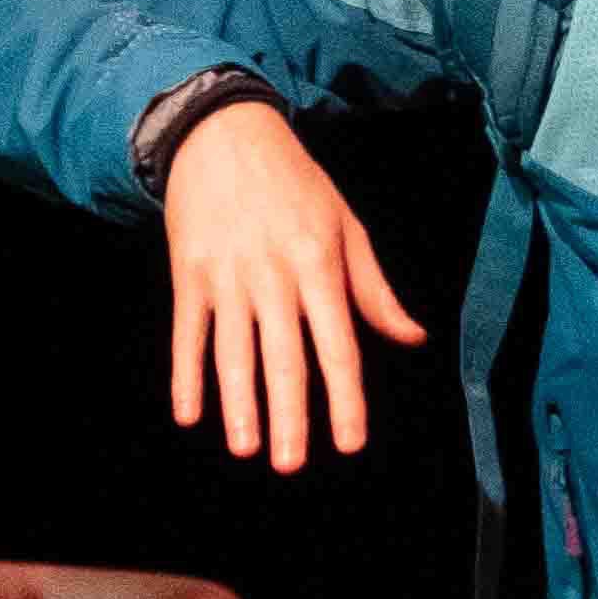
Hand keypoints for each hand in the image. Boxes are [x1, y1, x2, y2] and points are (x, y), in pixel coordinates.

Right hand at [163, 98, 428, 466]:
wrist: (223, 132)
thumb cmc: (295, 182)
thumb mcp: (345, 224)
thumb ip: (374, 289)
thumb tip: (412, 337)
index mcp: (320, 264)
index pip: (338, 344)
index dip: (344, 397)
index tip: (349, 443)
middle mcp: (274, 275)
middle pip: (284, 358)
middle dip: (288, 416)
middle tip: (290, 465)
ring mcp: (228, 276)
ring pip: (233, 352)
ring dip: (238, 404)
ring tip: (245, 449)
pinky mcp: (188, 273)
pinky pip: (187, 332)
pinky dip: (185, 373)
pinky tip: (187, 413)